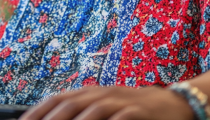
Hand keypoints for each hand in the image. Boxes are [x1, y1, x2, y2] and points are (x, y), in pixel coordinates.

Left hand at [20, 85, 194, 119]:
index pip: (56, 99)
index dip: (37, 111)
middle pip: (68, 104)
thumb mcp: (104, 107)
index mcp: (89, 92)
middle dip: (48, 119)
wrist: (173, 104)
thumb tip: (53, 117)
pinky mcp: (137, 112)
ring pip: (90, 111)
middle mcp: (100, 94)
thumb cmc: (133, 109)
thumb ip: (82, 112)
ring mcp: (118, 102)